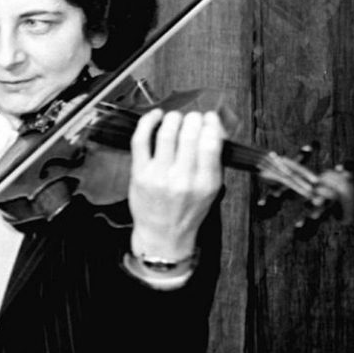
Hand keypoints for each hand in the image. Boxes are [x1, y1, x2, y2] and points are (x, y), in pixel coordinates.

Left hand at [128, 109, 225, 259]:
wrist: (163, 235)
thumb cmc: (187, 212)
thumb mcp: (210, 191)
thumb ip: (213, 162)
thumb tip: (214, 128)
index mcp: (205, 184)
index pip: (210, 144)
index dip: (210, 124)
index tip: (209, 117)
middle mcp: (182, 180)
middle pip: (188, 136)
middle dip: (192, 119)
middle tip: (192, 117)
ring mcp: (158, 176)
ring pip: (166, 134)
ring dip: (172, 119)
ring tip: (175, 118)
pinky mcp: (139, 174)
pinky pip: (141, 140)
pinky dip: (147, 122)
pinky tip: (155, 117)